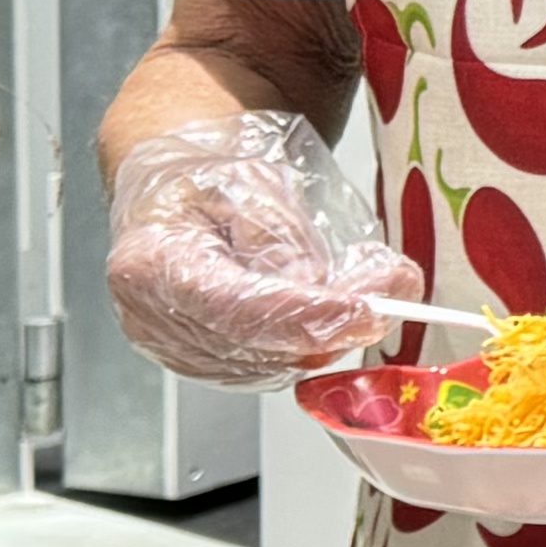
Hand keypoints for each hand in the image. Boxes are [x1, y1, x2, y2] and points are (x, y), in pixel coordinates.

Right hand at [101, 111, 416, 385]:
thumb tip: (318, 287)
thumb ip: (280, 234)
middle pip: (259, 346)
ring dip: (333, 333)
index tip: (367, 308)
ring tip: (373, 286)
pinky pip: (269, 368)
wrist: (171, 199)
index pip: (235, 308)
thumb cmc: (202, 182)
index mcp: (149, 264)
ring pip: (272, 365)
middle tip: (395, 287)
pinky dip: (312, 342)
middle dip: (338, 323)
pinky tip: (339, 307)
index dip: (307, 315)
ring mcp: (176, 351)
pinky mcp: (203, 365)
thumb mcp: (245, 179)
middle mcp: (153, 320)